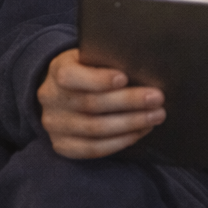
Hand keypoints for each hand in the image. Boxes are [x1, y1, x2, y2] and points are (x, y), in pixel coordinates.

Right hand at [38, 48, 164, 158]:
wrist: (62, 93)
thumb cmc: (87, 71)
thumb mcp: (90, 58)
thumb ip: (107, 62)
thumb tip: (140, 68)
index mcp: (57, 70)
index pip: (71, 76)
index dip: (98, 79)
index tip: (125, 78)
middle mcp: (51, 99)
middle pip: (91, 104)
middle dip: (128, 102)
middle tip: (157, 98)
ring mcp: (54, 125)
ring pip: (95, 129)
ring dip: (131, 124)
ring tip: (155, 116)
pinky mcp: (62, 145)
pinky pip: (93, 149)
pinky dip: (120, 141)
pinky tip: (140, 132)